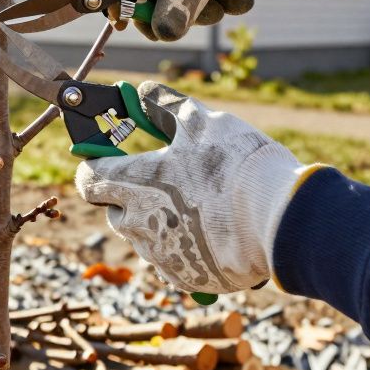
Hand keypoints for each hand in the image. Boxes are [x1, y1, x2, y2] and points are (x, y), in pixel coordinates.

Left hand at [75, 82, 309, 293]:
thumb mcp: (201, 121)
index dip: (95, 165)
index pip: (89, 178)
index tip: (107, 158)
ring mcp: (159, 255)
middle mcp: (137, 224)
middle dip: (127, 194)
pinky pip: (169, 261)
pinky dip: (181, 246)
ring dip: (156, 221)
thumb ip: (164, 106)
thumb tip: (142, 92)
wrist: (280, 223)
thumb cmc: (238, 166)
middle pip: (113, 209)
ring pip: (142, 236)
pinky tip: (209, 231)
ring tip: (195, 204)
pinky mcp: (183, 278)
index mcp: (133, 183)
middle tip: (159, 180)